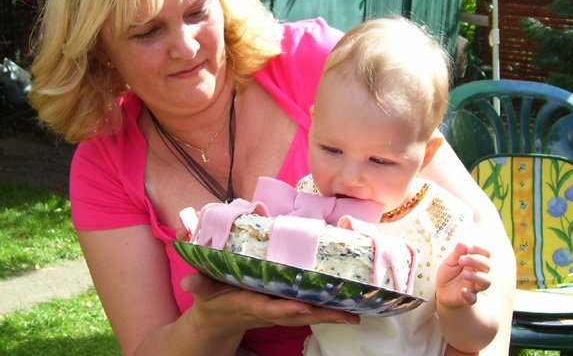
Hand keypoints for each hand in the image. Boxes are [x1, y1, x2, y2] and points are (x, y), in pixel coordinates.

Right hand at [180, 271, 359, 332]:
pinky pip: (307, 311)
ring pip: (306, 315)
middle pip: (296, 315)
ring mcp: (276, 312)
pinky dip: (326, 311)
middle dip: (321, 316)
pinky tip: (346, 308)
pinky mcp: (283, 309)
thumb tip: (187, 282)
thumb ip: (197, 284)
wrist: (217, 321)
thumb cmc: (211, 300)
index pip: (269, 308)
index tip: (305, 305)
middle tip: (347, 314)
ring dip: (329, 316)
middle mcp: (267, 310)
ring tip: (355, 313)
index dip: (286, 308)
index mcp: (248, 304)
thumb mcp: (201, 291)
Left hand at [436, 242, 491, 307]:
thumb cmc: (448, 274)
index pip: (485, 255)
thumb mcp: (449, 262)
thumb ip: (456, 254)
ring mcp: (474, 287)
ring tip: (464, 274)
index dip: (480, 250)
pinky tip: (463, 291)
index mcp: (474, 263)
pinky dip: (469, 295)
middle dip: (476, 261)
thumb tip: (463, 243)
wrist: (442, 291)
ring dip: (476, 277)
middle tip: (461, 260)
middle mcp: (478, 274)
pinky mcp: (468, 299)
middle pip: (487, 267)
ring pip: (485, 282)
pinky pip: (473, 299)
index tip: (469, 248)